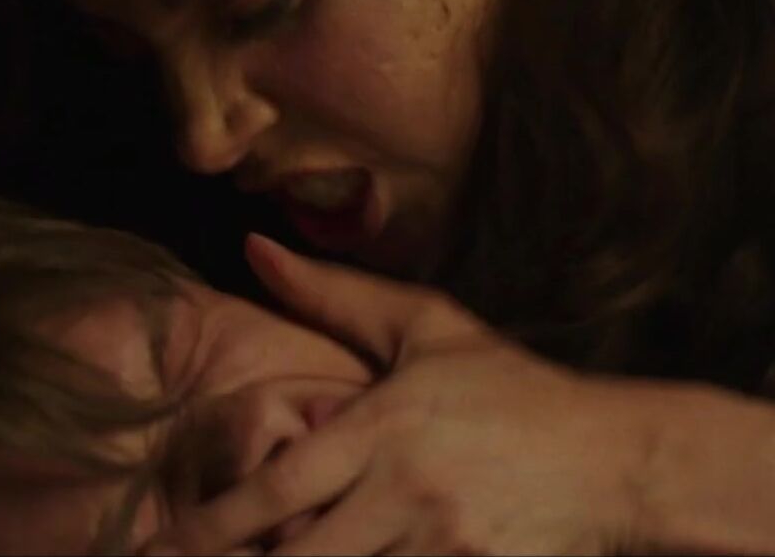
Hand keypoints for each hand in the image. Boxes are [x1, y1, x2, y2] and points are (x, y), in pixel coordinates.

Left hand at [161, 235, 660, 555]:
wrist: (619, 459)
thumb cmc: (516, 390)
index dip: (209, 527)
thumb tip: (252, 247)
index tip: (155, 549)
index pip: (278, 488)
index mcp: (385, 429)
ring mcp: (443, 549)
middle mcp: (405, 495)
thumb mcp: (430, 327)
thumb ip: (335, 294)